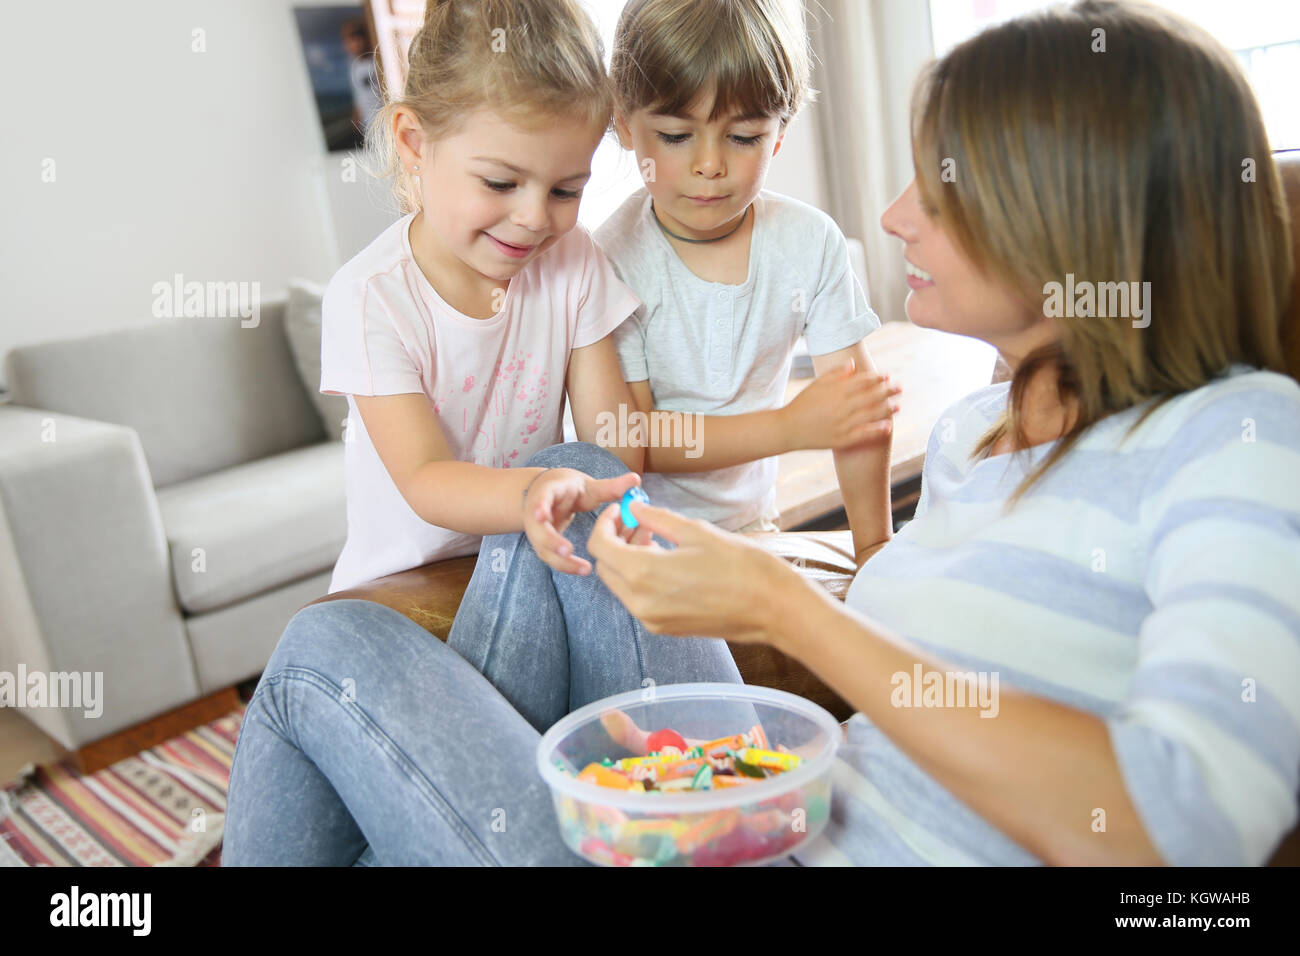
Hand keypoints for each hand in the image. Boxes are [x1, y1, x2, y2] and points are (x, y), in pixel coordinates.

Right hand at [523, 467, 643, 574]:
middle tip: (567, 550)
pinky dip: (567, 565)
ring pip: (544, 549)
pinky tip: (583, 570)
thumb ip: (611, 486)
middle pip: (538, 530)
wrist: (546, 496)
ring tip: (584, 568)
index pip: (540, 498)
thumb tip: (636, 480)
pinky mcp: (544, 545)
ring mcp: (538, 531)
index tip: (541, 515)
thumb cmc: (569, 490)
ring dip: (561, 560)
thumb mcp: (588, 486)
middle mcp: (537, 513)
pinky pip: (553, 558)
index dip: (540, 506)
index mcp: (548, 492)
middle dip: (551, 541)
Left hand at [587, 499, 799, 641]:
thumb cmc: (740, 566)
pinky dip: (641, 578)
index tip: (621, 511)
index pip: (600, 546)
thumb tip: (635, 508)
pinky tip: (665, 562)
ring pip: (620, 585)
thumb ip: (657, 519)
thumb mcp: (695, 531)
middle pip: (606, 568)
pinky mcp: (665, 628)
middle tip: (638, 522)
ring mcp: (651, 619)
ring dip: (627, 560)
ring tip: (655, 539)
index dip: (606, 523)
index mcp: (643, 573)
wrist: (772, 607)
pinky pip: (638, 600)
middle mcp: (640, 602)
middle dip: (615, 541)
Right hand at [781, 360, 900, 451]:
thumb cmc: (802, 405)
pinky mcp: (841, 439)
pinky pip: (863, 434)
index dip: (877, 378)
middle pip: (870, 396)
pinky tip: (888, 426)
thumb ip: (835, 374)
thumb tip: (853, 363)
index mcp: (835, 391)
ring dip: (887, 409)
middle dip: (887, 391)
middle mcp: (841, 406)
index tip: (887, 376)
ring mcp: (842, 424)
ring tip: (898, 405)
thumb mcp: (816, 385)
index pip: (862, 381)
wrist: (787, 429)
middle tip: (900, 388)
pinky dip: (876, 430)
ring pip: (871, 414)